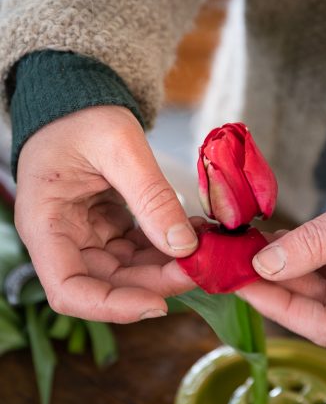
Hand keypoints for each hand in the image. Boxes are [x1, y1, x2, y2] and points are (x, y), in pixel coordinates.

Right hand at [15, 106, 195, 321]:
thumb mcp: (120, 148)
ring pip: (125, 270)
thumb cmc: (84, 115)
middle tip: (201, 267)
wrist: (78, 97)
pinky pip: (134, 248)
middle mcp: (60, 237)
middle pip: (106, 282)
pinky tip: (190, 234)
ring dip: (163, 266)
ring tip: (203, 248)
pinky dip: (162, 246)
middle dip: (154, 281)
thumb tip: (184, 246)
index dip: (112, 307)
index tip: (159, 304)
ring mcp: (83, 233)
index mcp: (45, 223)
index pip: (68, 289)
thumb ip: (151, 196)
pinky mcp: (103, 225)